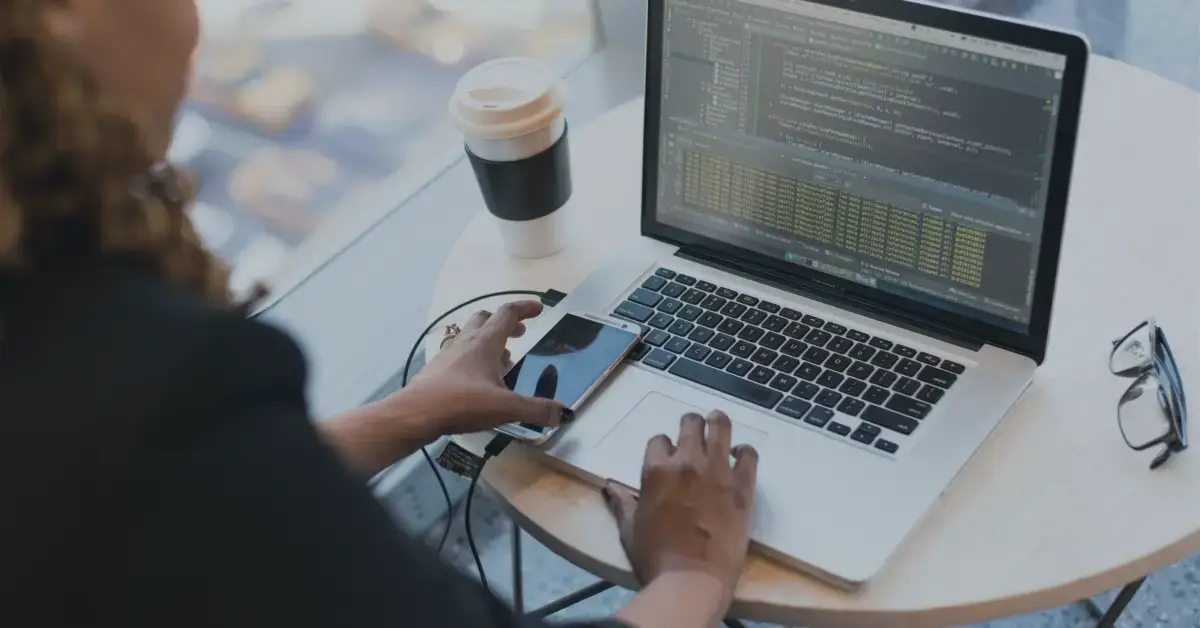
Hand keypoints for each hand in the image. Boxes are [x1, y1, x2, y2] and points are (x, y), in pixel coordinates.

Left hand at [391, 300, 569, 438]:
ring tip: (503, 358)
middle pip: (485, 318)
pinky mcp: (437, 370)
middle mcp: (466, 342)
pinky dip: (474, 358)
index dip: (525, 308)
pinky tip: (479, 379)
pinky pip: (460, 354)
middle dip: (505, 322)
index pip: (508, 314)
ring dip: (489, 340)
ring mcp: (449, 354)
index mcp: (485, 343)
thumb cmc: (462, 403)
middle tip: (519, 333)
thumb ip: (537, 410)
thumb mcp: (506, 408)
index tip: (539, 308)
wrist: (417, 413)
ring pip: (470, 335)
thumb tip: (565, 414)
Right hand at [603, 411, 757, 608]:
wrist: (692, 579)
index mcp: (657, 470)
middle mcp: (687, 462)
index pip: (659, 440)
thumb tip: (609, 487)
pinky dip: (744, 451)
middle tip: (693, 431)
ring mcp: (717, 472)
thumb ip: (622, 503)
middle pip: (690, 424)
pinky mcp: (742, 486)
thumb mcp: (629, 529)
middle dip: (690, 425)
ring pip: (720, 427)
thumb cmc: (656, 557)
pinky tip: (741, 454)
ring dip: (717, 422)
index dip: (662, 447)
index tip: (667, 457)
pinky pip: (748, 455)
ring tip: (718, 423)